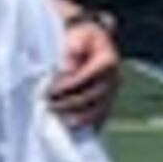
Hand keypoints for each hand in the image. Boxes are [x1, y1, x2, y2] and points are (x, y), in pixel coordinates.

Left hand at [47, 10, 123, 128]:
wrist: (90, 43)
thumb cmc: (80, 38)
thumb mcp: (77, 35)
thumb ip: (73, 48)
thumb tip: (68, 68)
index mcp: (108, 61)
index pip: (86, 78)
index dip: (66, 86)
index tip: (49, 90)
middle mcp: (115, 79)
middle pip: (91, 97)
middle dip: (67, 103)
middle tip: (47, 104)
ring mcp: (113, 93)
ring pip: (96, 112)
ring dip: (74, 116)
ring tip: (55, 115)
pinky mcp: (107, 103)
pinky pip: (99, 119)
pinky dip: (84, 124)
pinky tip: (68, 126)